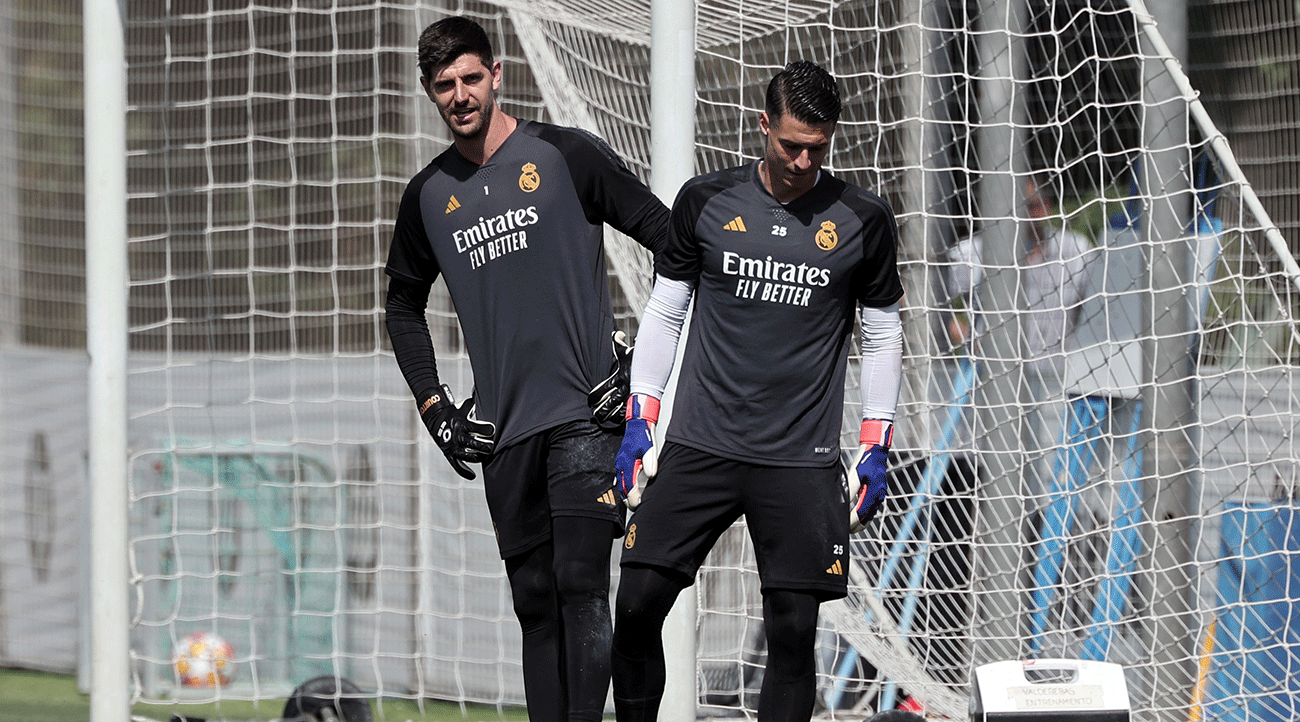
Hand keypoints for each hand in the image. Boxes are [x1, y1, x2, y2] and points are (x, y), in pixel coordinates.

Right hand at [420, 385, 495, 479]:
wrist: (432, 415)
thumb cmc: (453, 409)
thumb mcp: (465, 405)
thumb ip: (478, 402)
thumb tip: (491, 389)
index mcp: (461, 422)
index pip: (476, 427)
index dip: (486, 429)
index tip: (493, 429)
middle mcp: (456, 435)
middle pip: (472, 443)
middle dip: (483, 446)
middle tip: (492, 447)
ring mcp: (451, 445)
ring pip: (466, 455)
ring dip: (477, 457)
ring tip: (485, 456)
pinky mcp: (448, 452)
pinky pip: (456, 464)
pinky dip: (464, 471)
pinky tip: (473, 475)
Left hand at [588, 330, 632, 428]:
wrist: (655, 363)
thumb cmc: (641, 358)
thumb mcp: (627, 349)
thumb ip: (619, 342)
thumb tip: (617, 334)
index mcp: (618, 378)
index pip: (601, 390)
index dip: (594, 397)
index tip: (590, 401)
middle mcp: (623, 388)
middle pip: (608, 404)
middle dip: (601, 410)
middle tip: (595, 415)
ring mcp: (632, 395)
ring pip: (618, 411)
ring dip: (611, 416)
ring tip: (605, 421)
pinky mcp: (640, 399)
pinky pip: (632, 412)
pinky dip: (625, 418)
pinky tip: (622, 422)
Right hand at [613, 394, 659, 509]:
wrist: (637, 423)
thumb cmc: (643, 435)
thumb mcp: (649, 448)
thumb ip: (650, 462)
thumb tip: (651, 475)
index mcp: (628, 463)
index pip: (630, 485)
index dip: (633, 497)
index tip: (638, 505)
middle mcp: (622, 464)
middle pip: (623, 487)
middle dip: (628, 499)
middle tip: (635, 508)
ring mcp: (620, 462)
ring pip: (620, 483)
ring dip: (624, 493)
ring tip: (630, 503)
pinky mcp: (621, 460)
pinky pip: (620, 477)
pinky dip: (623, 485)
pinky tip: (626, 489)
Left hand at [849, 419, 892, 532]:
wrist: (877, 452)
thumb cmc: (864, 462)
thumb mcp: (854, 475)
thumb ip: (849, 490)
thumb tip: (843, 503)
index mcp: (872, 494)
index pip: (860, 515)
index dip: (851, 523)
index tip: (842, 527)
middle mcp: (877, 497)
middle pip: (866, 518)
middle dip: (856, 526)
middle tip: (845, 531)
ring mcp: (879, 495)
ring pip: (870, 515)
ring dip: (860, 522)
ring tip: (850, 528)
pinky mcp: (878, 492)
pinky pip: (872, 509)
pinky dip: (865, 516)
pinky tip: (858, 516)